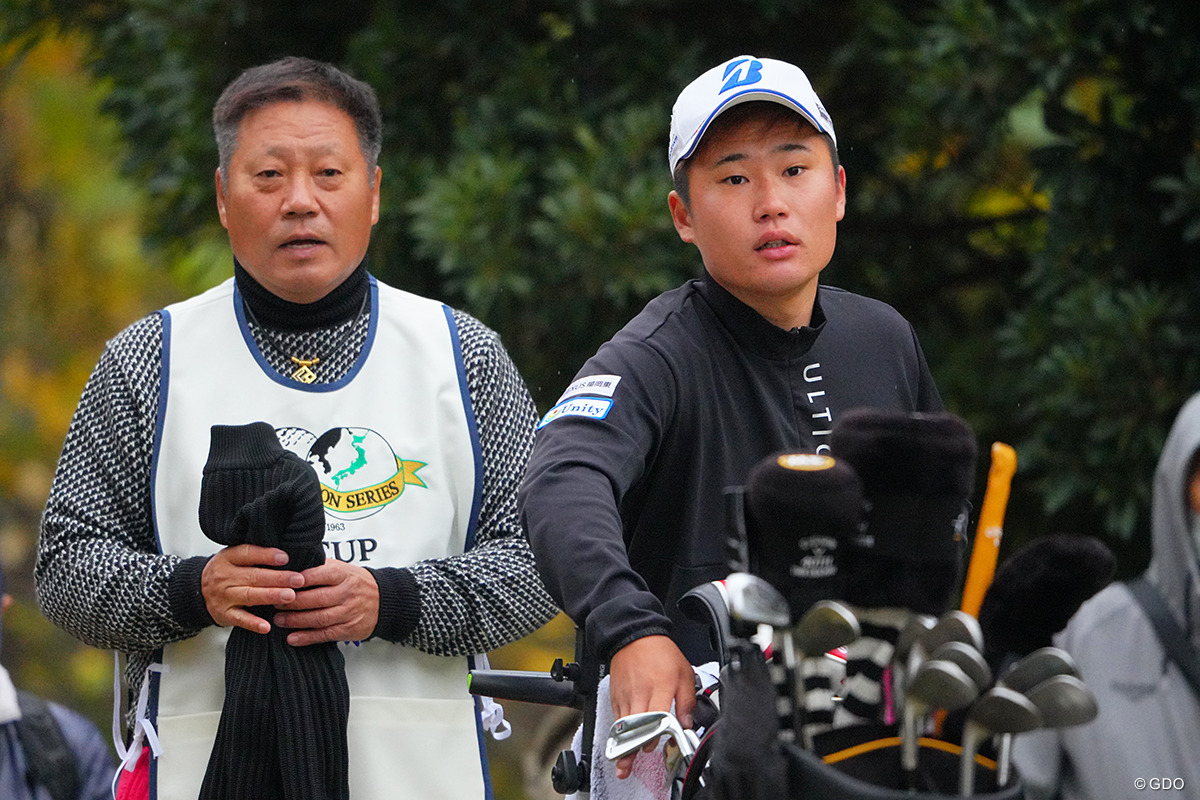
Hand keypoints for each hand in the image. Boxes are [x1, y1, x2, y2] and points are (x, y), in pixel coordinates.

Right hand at [201, 545, 302, 633]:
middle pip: (253, 576)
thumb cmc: (226, 572)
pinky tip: (267, 626)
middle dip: (278, 578)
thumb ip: (255, 555)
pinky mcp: (223, 614)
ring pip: (249, 595)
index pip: (247, 553)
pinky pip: (240, 619)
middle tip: (298, 579)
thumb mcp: (234, 558)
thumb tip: (287, 555)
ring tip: (290, 596)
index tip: (286, 558)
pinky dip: (253, 623)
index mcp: (227, 558)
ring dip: (271, 596)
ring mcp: (223, 596)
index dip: (266, 555)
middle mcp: (224, 577)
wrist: (197, 591)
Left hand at [272, 560, 379, 645]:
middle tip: (274, 603)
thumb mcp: (343, 568)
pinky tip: (292, 638)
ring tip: (279, 620)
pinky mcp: (349, 629)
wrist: (384, 600)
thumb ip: (320, 567)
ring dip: (296, 621)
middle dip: (292, 602)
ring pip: (319, 618)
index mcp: (344, 575)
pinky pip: (325, 635)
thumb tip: (291, 565)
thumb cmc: (357, 582)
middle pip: (316, 599)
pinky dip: (307, 638)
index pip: (320, 575)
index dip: (299, 580)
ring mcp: (349, 612)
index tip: (282, 582)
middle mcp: (347, 593)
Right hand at [608, 635, 695, 779]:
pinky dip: (620, 732)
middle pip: (634, 726)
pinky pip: (618, 718)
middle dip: (632, 748)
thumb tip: (687, 724)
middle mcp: (640, 693)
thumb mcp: (684, 672)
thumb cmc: (660, 652)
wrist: (634, 634)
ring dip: (622, 746)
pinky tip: (622, 744)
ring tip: (622, 764)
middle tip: (629, 766)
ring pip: (623, 726)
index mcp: (659, 687)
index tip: (653, 747)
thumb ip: (687, 701)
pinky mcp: (616, 696)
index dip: (653, 734)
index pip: (655, 716)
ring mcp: (625, 695)